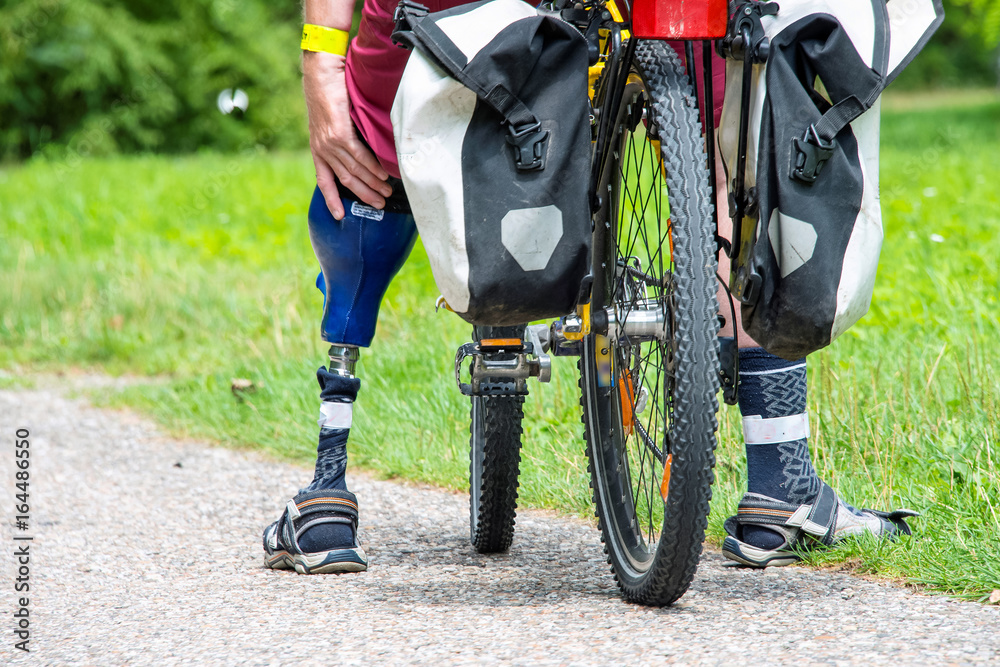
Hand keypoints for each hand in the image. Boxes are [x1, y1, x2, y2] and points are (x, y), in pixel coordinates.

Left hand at [303, 51, 392, 218]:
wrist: (321, 72)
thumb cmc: (327, 92)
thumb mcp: (328, 120)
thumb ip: (339, 138)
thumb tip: (358, 151)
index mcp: (317, 148)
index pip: (324, 180)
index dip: (332, 199)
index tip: (340, 216)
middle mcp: (322, 149)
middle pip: (345, 180)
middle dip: (363, 195)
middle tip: (380, 205)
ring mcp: (330, 142)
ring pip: (354, 171)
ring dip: (372, 183)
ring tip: (387, 192)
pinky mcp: (340, 133)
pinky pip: (359, 156)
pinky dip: (372, 167)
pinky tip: (383, 175)